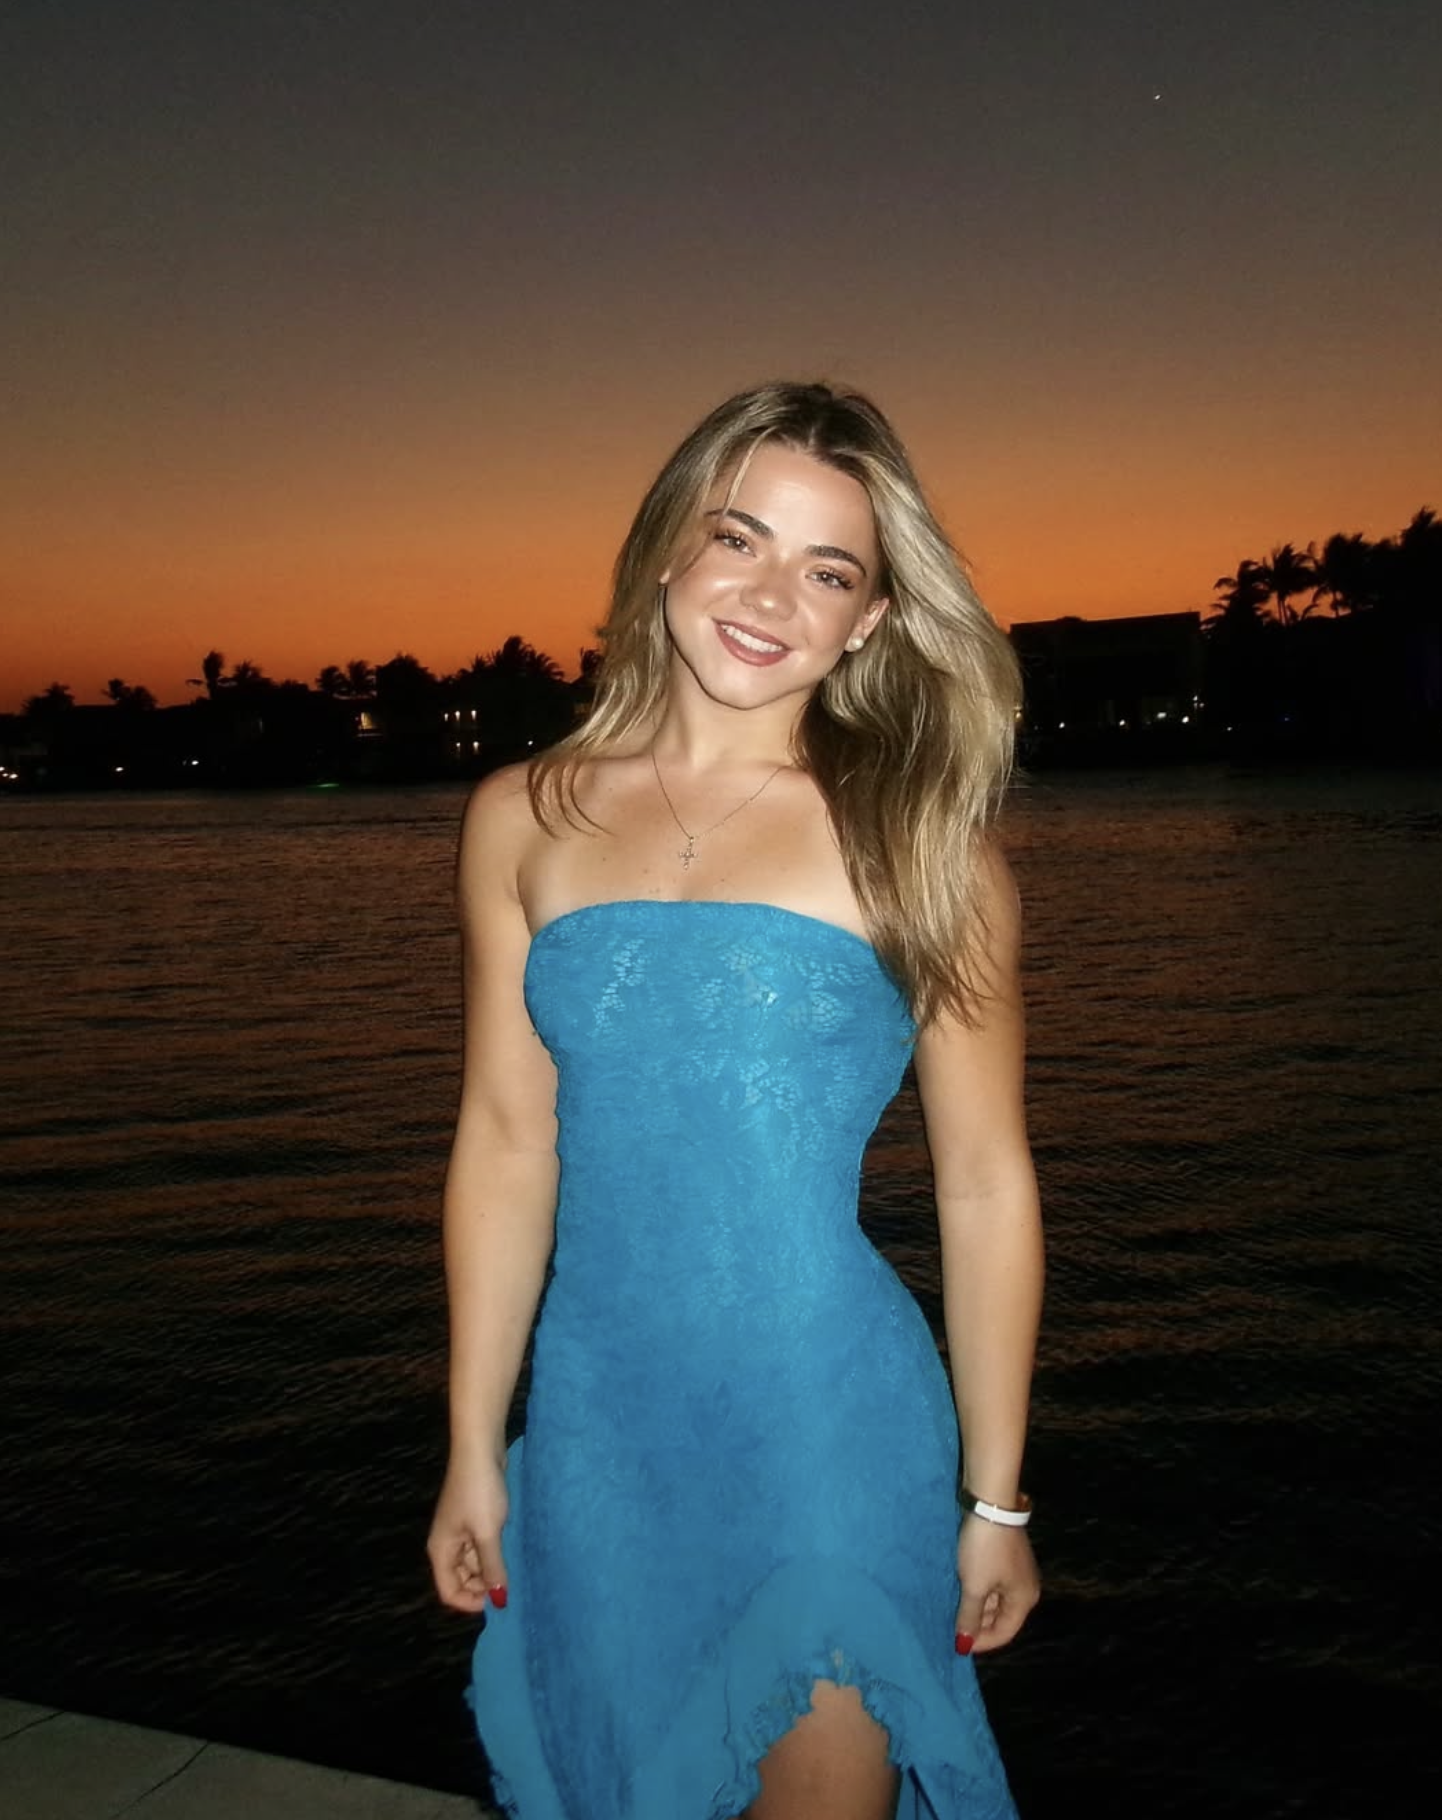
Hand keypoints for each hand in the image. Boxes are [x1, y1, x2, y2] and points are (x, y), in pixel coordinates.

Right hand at [427, 1449, 509, 1614]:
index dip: (470, 1602)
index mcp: (441, 1551)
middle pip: (460, 1580)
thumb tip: (499, 1599)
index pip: (449, 1592)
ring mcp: (459, 1531)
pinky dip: (492, 1552)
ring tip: (511, 1565)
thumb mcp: (488, 1534)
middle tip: (507, 1582)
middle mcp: (446, 1544)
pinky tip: (509, 1549)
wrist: (480, 1449)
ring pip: (472, 1563)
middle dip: (481, 1586)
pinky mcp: (473, 1519)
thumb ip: (493, 1568)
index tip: (497, 1599)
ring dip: (489, 1568)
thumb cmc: (480, 1492)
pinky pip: (480, 1546)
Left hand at [954, 1514, 1039, 1654]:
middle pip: (1001, 1617)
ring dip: (976, 1606)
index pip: (1005, 1632)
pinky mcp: (1005, 1556)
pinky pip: (992, 1583)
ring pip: (995, 1599)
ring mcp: (1016, 1571)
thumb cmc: (984, 1549)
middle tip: (953, 1627)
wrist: (990, 1503)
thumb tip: (964, 1645)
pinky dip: (978, 1590)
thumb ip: (969, 1617)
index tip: (958, 1645)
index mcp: (1024, 1599)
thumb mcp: (974, 1586)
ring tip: (954, 1609)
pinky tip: (961, 1589)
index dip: (982, 1642)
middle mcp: (1025, 1588)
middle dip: (978, 1624)